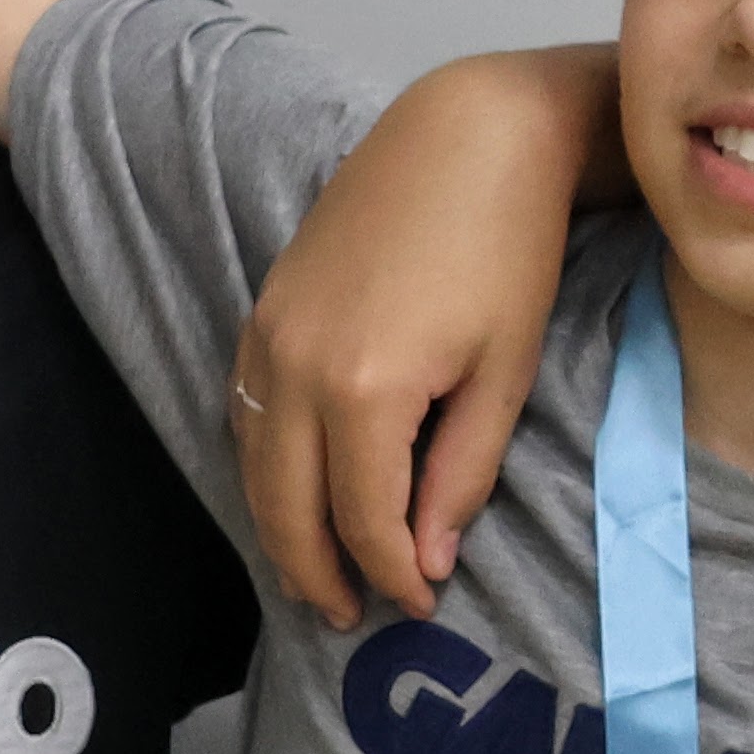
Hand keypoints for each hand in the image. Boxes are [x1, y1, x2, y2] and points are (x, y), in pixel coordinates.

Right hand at [229, 56, 602, 626]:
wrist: (467, 137)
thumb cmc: (507, 248)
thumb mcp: (504, 372)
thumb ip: (462, 473)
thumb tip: (429, 558)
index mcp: (364, 392)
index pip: (362, 521)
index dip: (391, 575)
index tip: (422, 605)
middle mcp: (296, 369)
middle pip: (287, 506)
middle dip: (318, 571)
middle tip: (354, 616)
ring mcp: (269, 336)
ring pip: (255, 464)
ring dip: (281, 528)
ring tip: (320, 575)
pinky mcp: (264, 311)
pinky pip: (246, 413)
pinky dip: (266, 467)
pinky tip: (297, 491)